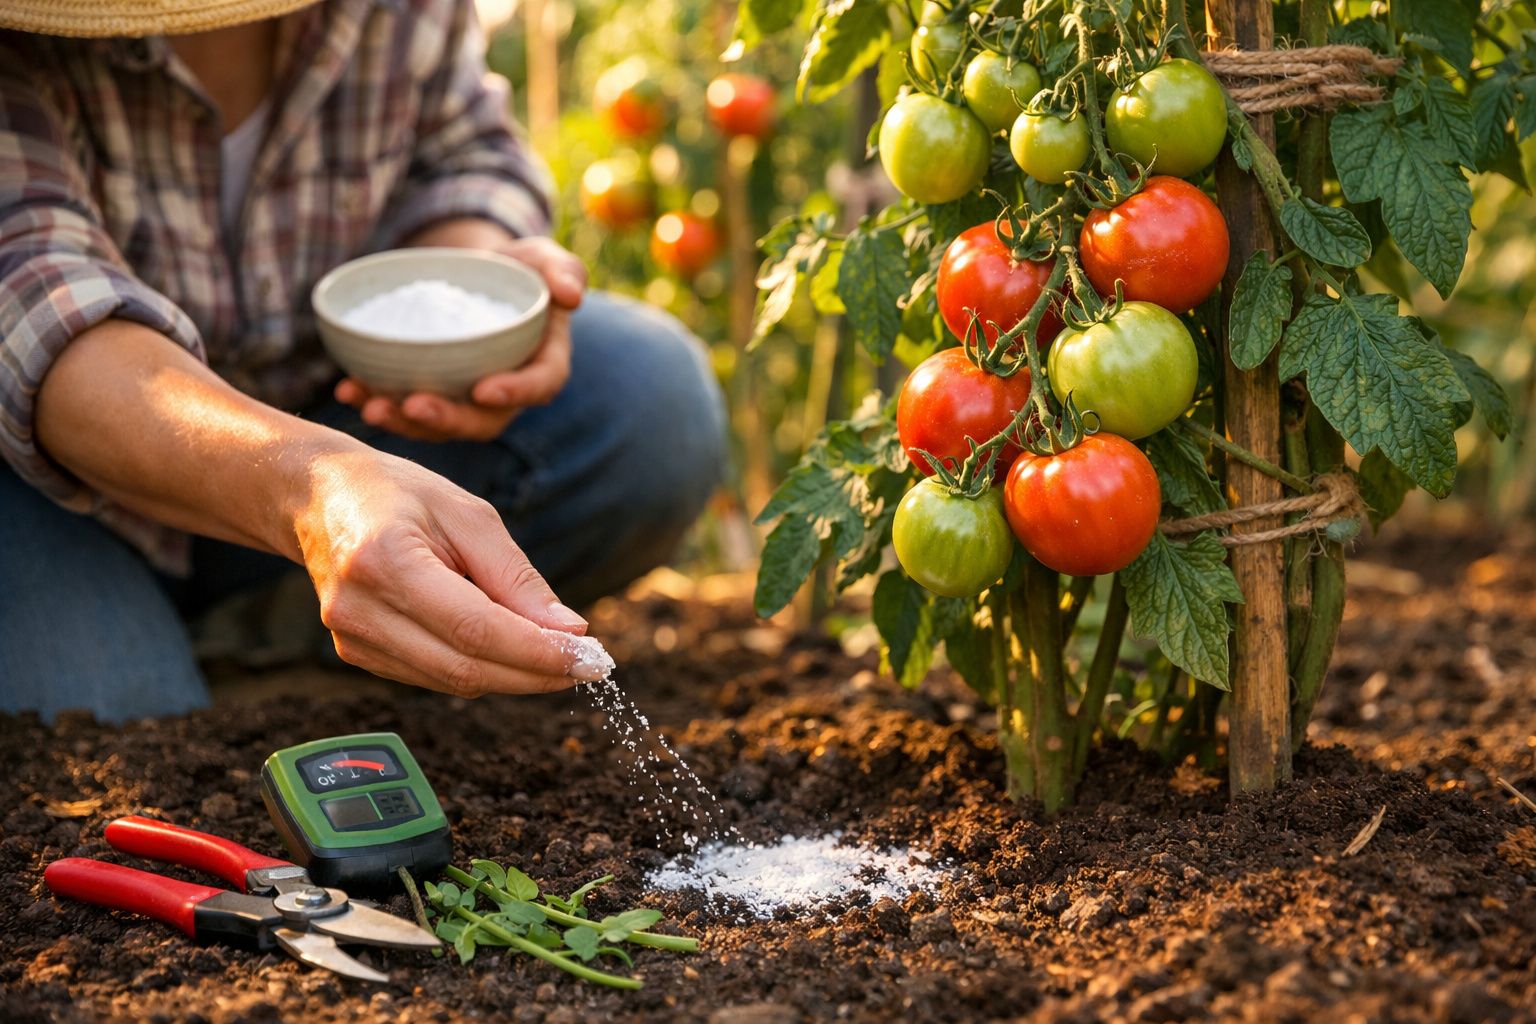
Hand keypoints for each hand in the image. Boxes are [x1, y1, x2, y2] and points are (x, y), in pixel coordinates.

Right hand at [291, 447, 603, 695]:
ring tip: (559, 654)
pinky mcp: (356, 654)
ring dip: (514, 675)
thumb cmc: (398, 494)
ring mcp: (351, 638)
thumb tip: (570, 631)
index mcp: (384, 562)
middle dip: (536, 673)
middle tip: (588, 663)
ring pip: (453, 681)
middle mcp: (359, 610)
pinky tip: (509, 647)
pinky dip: (481, 668)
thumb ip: (517, 577)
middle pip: (465, 669)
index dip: (539, 653)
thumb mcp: (468, 514)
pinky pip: (435, 676)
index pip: (475, 630)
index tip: (591, 658)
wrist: (319, 497)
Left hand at [336, 226, 587, 441]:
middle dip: (447, 419)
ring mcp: (466, 401)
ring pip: (441, 425)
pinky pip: (406, 409)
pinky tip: (348, 389)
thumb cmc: (516, 269)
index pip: (539, 386)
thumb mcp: (543, 258)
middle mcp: (508, 394)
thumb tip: (571, 296)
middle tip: (413, 405)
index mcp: (543, 364)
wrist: (475, 274)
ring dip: (403, 422)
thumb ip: (563, 269)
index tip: (483, 389)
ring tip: (369, 406)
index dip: (515, 393)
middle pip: (484, 421)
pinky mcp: (433, 395)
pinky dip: (375, 401)